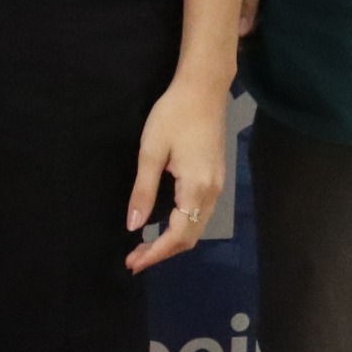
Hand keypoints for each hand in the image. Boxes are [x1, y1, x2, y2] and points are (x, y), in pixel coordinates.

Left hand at [126, 71, 234, 272]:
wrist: (203, 88)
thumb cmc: (173, 114)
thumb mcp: (151, 152)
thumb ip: (143, 191)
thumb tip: (133, 225)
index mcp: (197, 188)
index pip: (178, 235)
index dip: (155, 253)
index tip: (133, 264)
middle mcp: (212, 192)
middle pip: (190, 237)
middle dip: (162, 252)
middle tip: (134, 259)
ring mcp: (218, 185)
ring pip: (197, 227)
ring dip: (171, 241)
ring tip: (144, 246)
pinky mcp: (216, 178)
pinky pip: (200, 214)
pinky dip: (181, 227)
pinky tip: (162, 225)